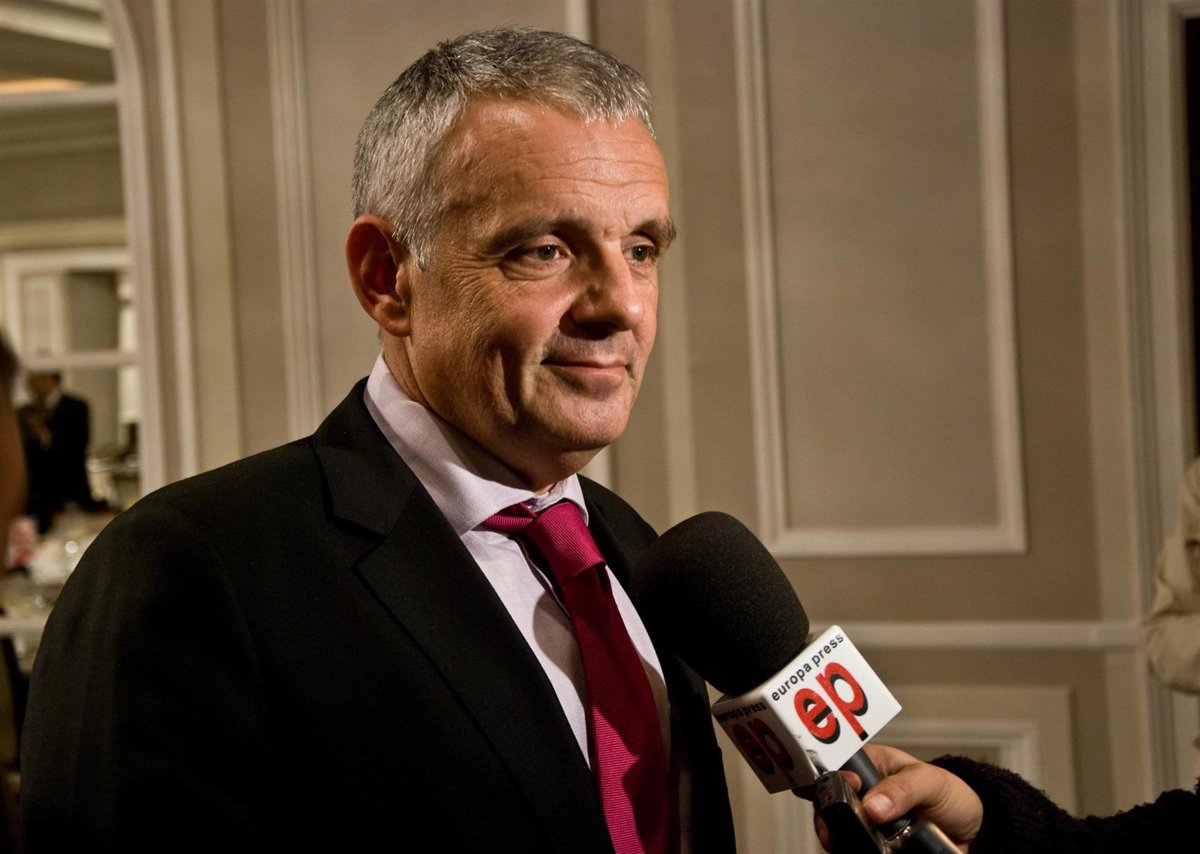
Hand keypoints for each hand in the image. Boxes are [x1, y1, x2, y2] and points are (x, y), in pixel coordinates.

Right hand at [814, 745, 981, 852]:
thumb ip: (903, 788)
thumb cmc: (949, 795)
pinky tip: (857, 851)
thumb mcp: (930, 782)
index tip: (841, 793)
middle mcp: (861, 794)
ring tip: (850, 845)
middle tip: (836, 830)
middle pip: (827, 802)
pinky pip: (852, 848)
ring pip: (835, 829)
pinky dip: (850, 850)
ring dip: (838, 838)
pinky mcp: (870, 846)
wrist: (971, 833)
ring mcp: (864, 822)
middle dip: (828, 816)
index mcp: (869, 766)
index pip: (836, 767)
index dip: (831, 780)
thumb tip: (873, 806)